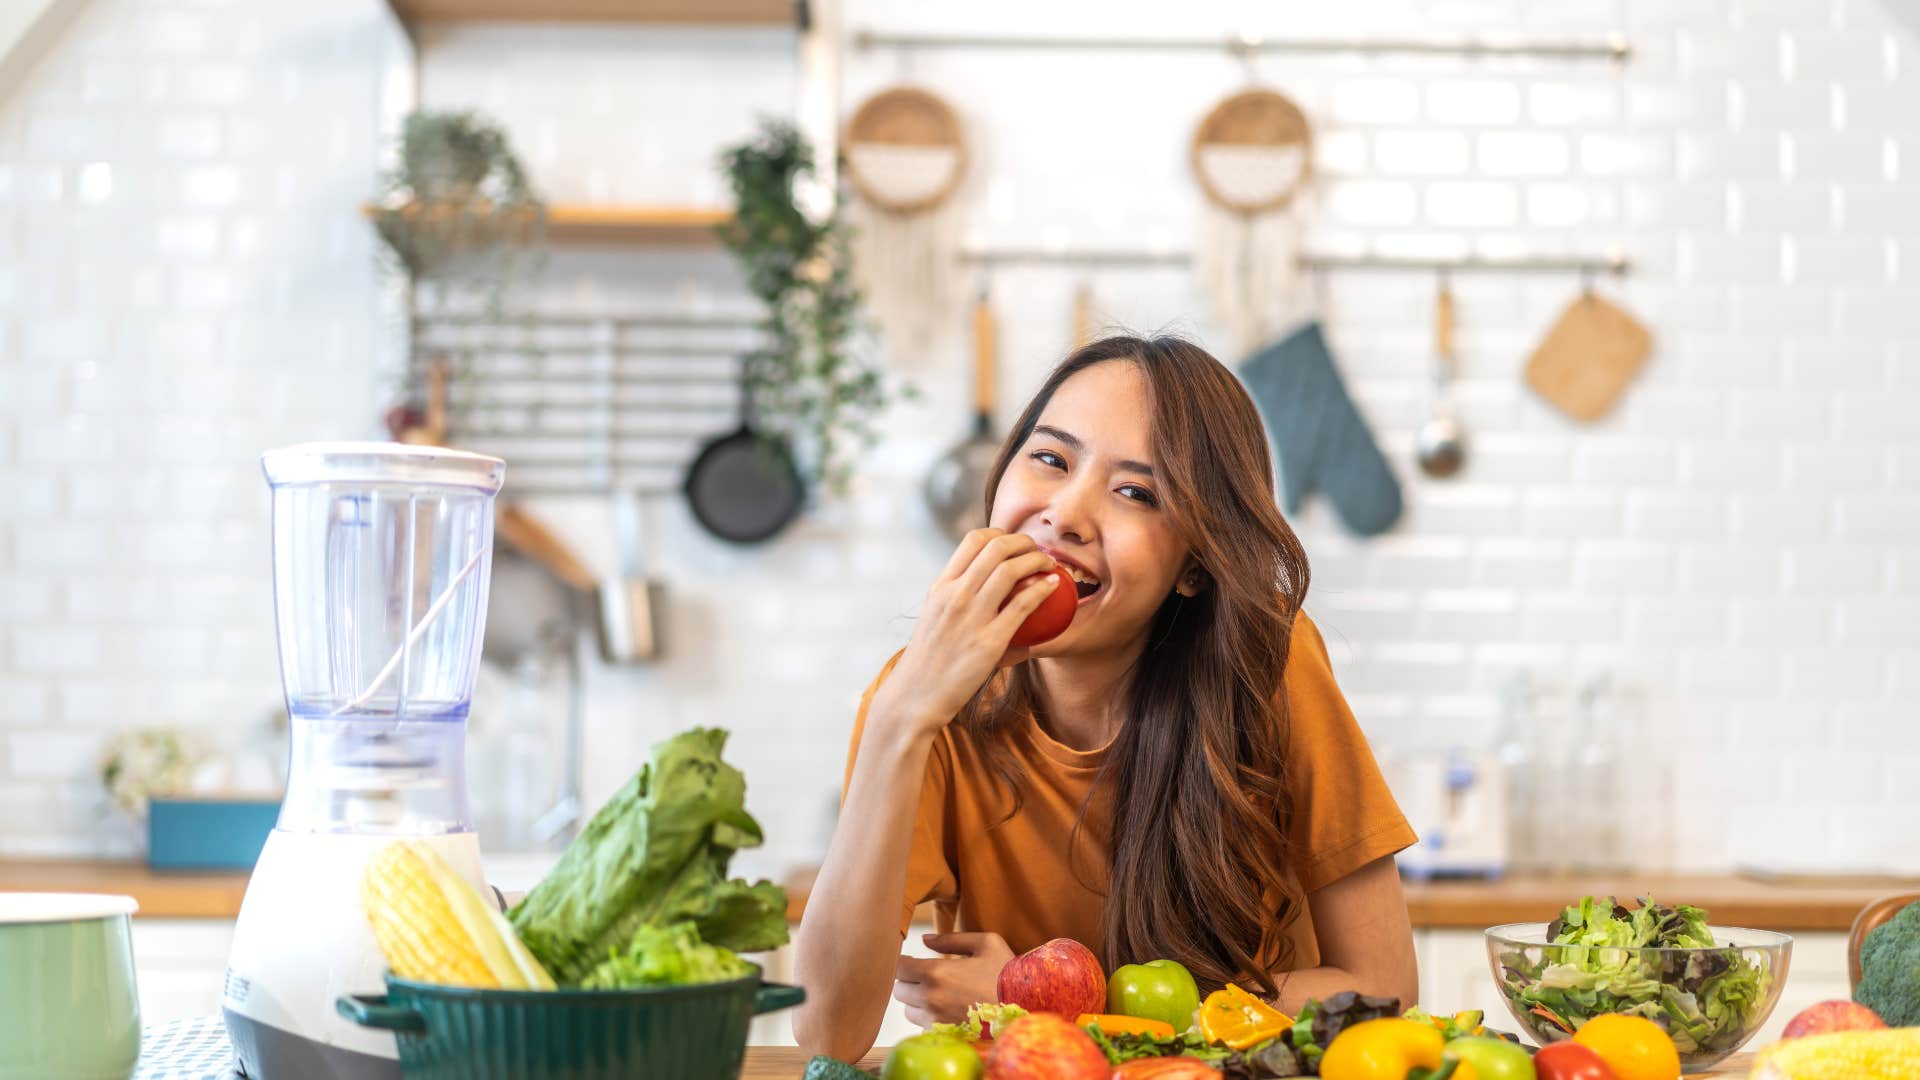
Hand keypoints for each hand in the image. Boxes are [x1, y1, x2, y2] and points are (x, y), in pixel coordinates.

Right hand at [869, 529, 1061, 735]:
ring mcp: (971, 616)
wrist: (916, 695)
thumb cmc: (930, 659)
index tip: (1014, 544)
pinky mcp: (989, 641)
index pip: (973, 540)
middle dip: (1025, 542)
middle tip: (1038, 551)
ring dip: (1038, 559)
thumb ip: (958, 598)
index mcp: (941, 586)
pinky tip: (1053, 586)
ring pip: (1011, 569)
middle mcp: (954, 595)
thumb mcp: (936, 617)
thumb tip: (990, 589)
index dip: (1001, 534)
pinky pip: (1023, 605)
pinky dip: (1042, 589)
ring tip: (1050, 565)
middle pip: (997, 547)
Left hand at [893, 932, 1015, 1027]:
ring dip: (917, 1001)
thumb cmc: (1006, 972)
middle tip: (926, 976)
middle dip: (909, 981)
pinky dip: (929, 1019)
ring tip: (939, 994)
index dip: (904, 962)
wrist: (1025, 1007)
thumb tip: (924, 939)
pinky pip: (922, 1027)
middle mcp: (930, 998)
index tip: (912, 961)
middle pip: (899, 990)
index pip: (898, 967)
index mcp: (936, 972)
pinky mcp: (944, 1035)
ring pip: (908, 1010)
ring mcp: (935, 1020)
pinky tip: (947, 1010)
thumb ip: (951, 939)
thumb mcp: (985, 943)